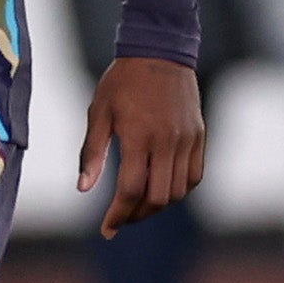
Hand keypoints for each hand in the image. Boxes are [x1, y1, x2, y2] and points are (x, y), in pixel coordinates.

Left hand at [78, 55, 204, 237]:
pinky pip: (195, 176)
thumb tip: (83, 189)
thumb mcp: (98, 113)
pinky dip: (180, 190)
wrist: (159, 53)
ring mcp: (188, 140)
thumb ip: (91, 153)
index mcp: (140, 137)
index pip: (131, 190)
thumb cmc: (122, 82)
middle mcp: (168, 142)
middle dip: (137, 215)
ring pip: (179, 191)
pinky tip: (161, 190)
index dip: (118, 215)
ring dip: (158, 205)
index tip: (107, 229)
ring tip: (137, 207)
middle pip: (158, 197)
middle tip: (119, 220)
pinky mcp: (200, 136)